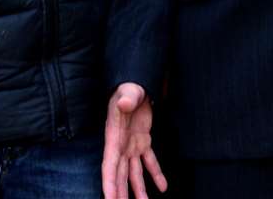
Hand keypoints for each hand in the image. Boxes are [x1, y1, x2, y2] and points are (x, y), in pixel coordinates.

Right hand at [103, 83, 166, 197]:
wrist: (135, 85)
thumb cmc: (128, 88)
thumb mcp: (127, 92)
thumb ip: (126, 99)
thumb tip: (124, 104)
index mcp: (114, 139)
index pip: (109, 166)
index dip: (109, 184)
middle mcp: (120, 147)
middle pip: (119, 176)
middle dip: (120, 194)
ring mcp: (131, 146)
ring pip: (134, 173)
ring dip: (139, 190)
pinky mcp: (143, 142)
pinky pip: (149, 162)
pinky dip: (156, 174)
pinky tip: (163, 187)